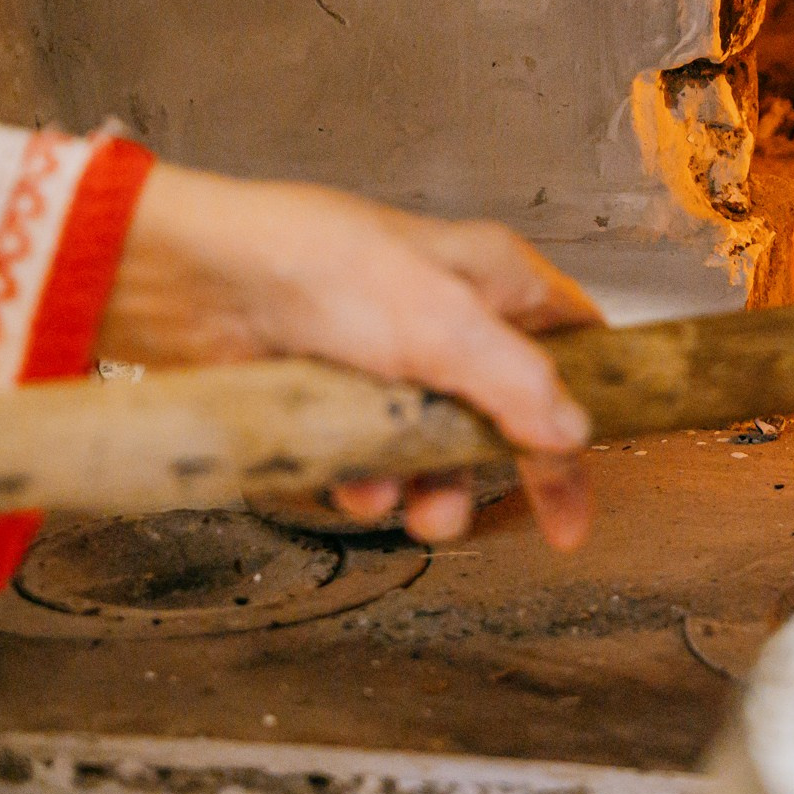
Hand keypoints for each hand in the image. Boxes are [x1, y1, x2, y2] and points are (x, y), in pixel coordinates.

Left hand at [96, 163, 600, 549]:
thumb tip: (574, 434)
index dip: (595, 399)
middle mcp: (452, 317)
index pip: (575, 341)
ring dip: (439, 488)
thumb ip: (519, 384)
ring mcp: (395, 360)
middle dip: (514, 469)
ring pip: (444, 445)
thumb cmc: (320, 268)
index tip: (596, 464)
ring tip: (424, 515)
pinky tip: (357, 485)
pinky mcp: (341, 397)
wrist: (196, 285)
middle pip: (512, 409)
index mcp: (494, 277)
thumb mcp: (442, 326)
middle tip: (548, 525)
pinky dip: (372, 482)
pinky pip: (378, 457)